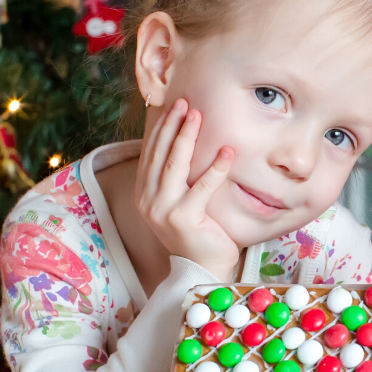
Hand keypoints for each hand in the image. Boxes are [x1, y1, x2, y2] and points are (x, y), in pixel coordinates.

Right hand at [133, 98, 239, 279]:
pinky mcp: (183, 219)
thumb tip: (186, 140)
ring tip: (199, 116)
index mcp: (143, 193)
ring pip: (174, 165)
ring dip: (187, 137)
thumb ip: (178, 176)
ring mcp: (162, 210)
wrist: (203, 268)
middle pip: (160, 154)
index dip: (162, 127)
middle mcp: (147, 200)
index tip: (174, 105)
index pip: (151, 152)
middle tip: (186, 103)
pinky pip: (201, 187)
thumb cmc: (197, 230)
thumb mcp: (180, 199)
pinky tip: (227, 152)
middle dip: (173, 125)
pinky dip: (215, 168)